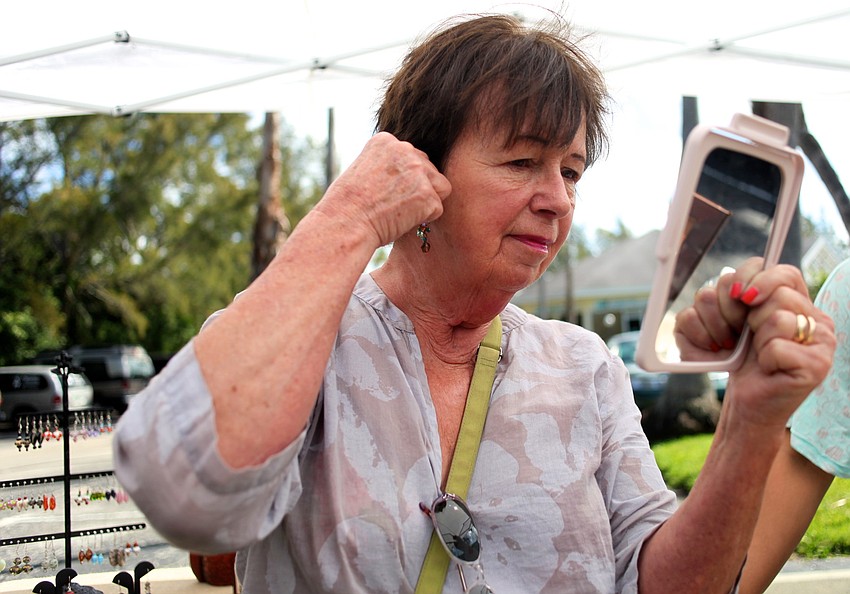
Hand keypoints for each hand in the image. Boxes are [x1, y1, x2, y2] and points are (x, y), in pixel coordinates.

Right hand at [316, 132, 451, 247]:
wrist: (344, 224)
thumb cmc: (347, 206)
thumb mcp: (363, 171)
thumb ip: (388, 166)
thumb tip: (409, 178)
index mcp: (386, 140)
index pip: (411, 157)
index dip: (402, 179)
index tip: (384, 191)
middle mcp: (405, 149)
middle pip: (428, 169)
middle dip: (417, 188)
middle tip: (392, 205)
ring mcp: (419, 171)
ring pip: (439, 187)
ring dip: (424, 202)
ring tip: (398, 211)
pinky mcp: (428, 194)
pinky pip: (437, 209)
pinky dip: (423, 220)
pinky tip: (401, 220)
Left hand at [675, 257, 834, 428]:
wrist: (747, 403)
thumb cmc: (734, 361)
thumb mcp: (718, 323)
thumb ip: (722, 297)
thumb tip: (735, 288)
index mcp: (796, 303)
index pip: (784, 271)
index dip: (754, 278)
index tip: (736, 296)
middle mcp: (816, 318)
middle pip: (777, 293)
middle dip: (744, 316)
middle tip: (740, 338)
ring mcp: (823, 341)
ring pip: (778, 317)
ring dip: (755, 340)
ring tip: (757, 355)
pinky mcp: (818, 365)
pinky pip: (778, 347)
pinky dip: (764, 359)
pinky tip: (768, 369)